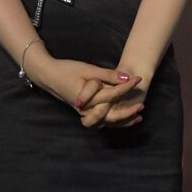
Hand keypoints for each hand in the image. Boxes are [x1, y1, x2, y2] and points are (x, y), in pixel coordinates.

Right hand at [25, 48, 140, 126]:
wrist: (48, 76)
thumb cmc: (68, 70)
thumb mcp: (89, 69)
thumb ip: (108, 75)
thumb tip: (127, 78)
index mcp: (88, 97)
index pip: (112, 94)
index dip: (127, 86)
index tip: (139, 79)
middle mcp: (86, 109)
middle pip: (110, 116)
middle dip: (128, 113)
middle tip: (142, 106)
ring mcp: (84, 113)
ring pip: (105, 122)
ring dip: (121, 121)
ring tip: (137, 117)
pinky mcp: (84, 113)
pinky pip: (100, 121)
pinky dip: (113, 121)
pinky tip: (125, 118)